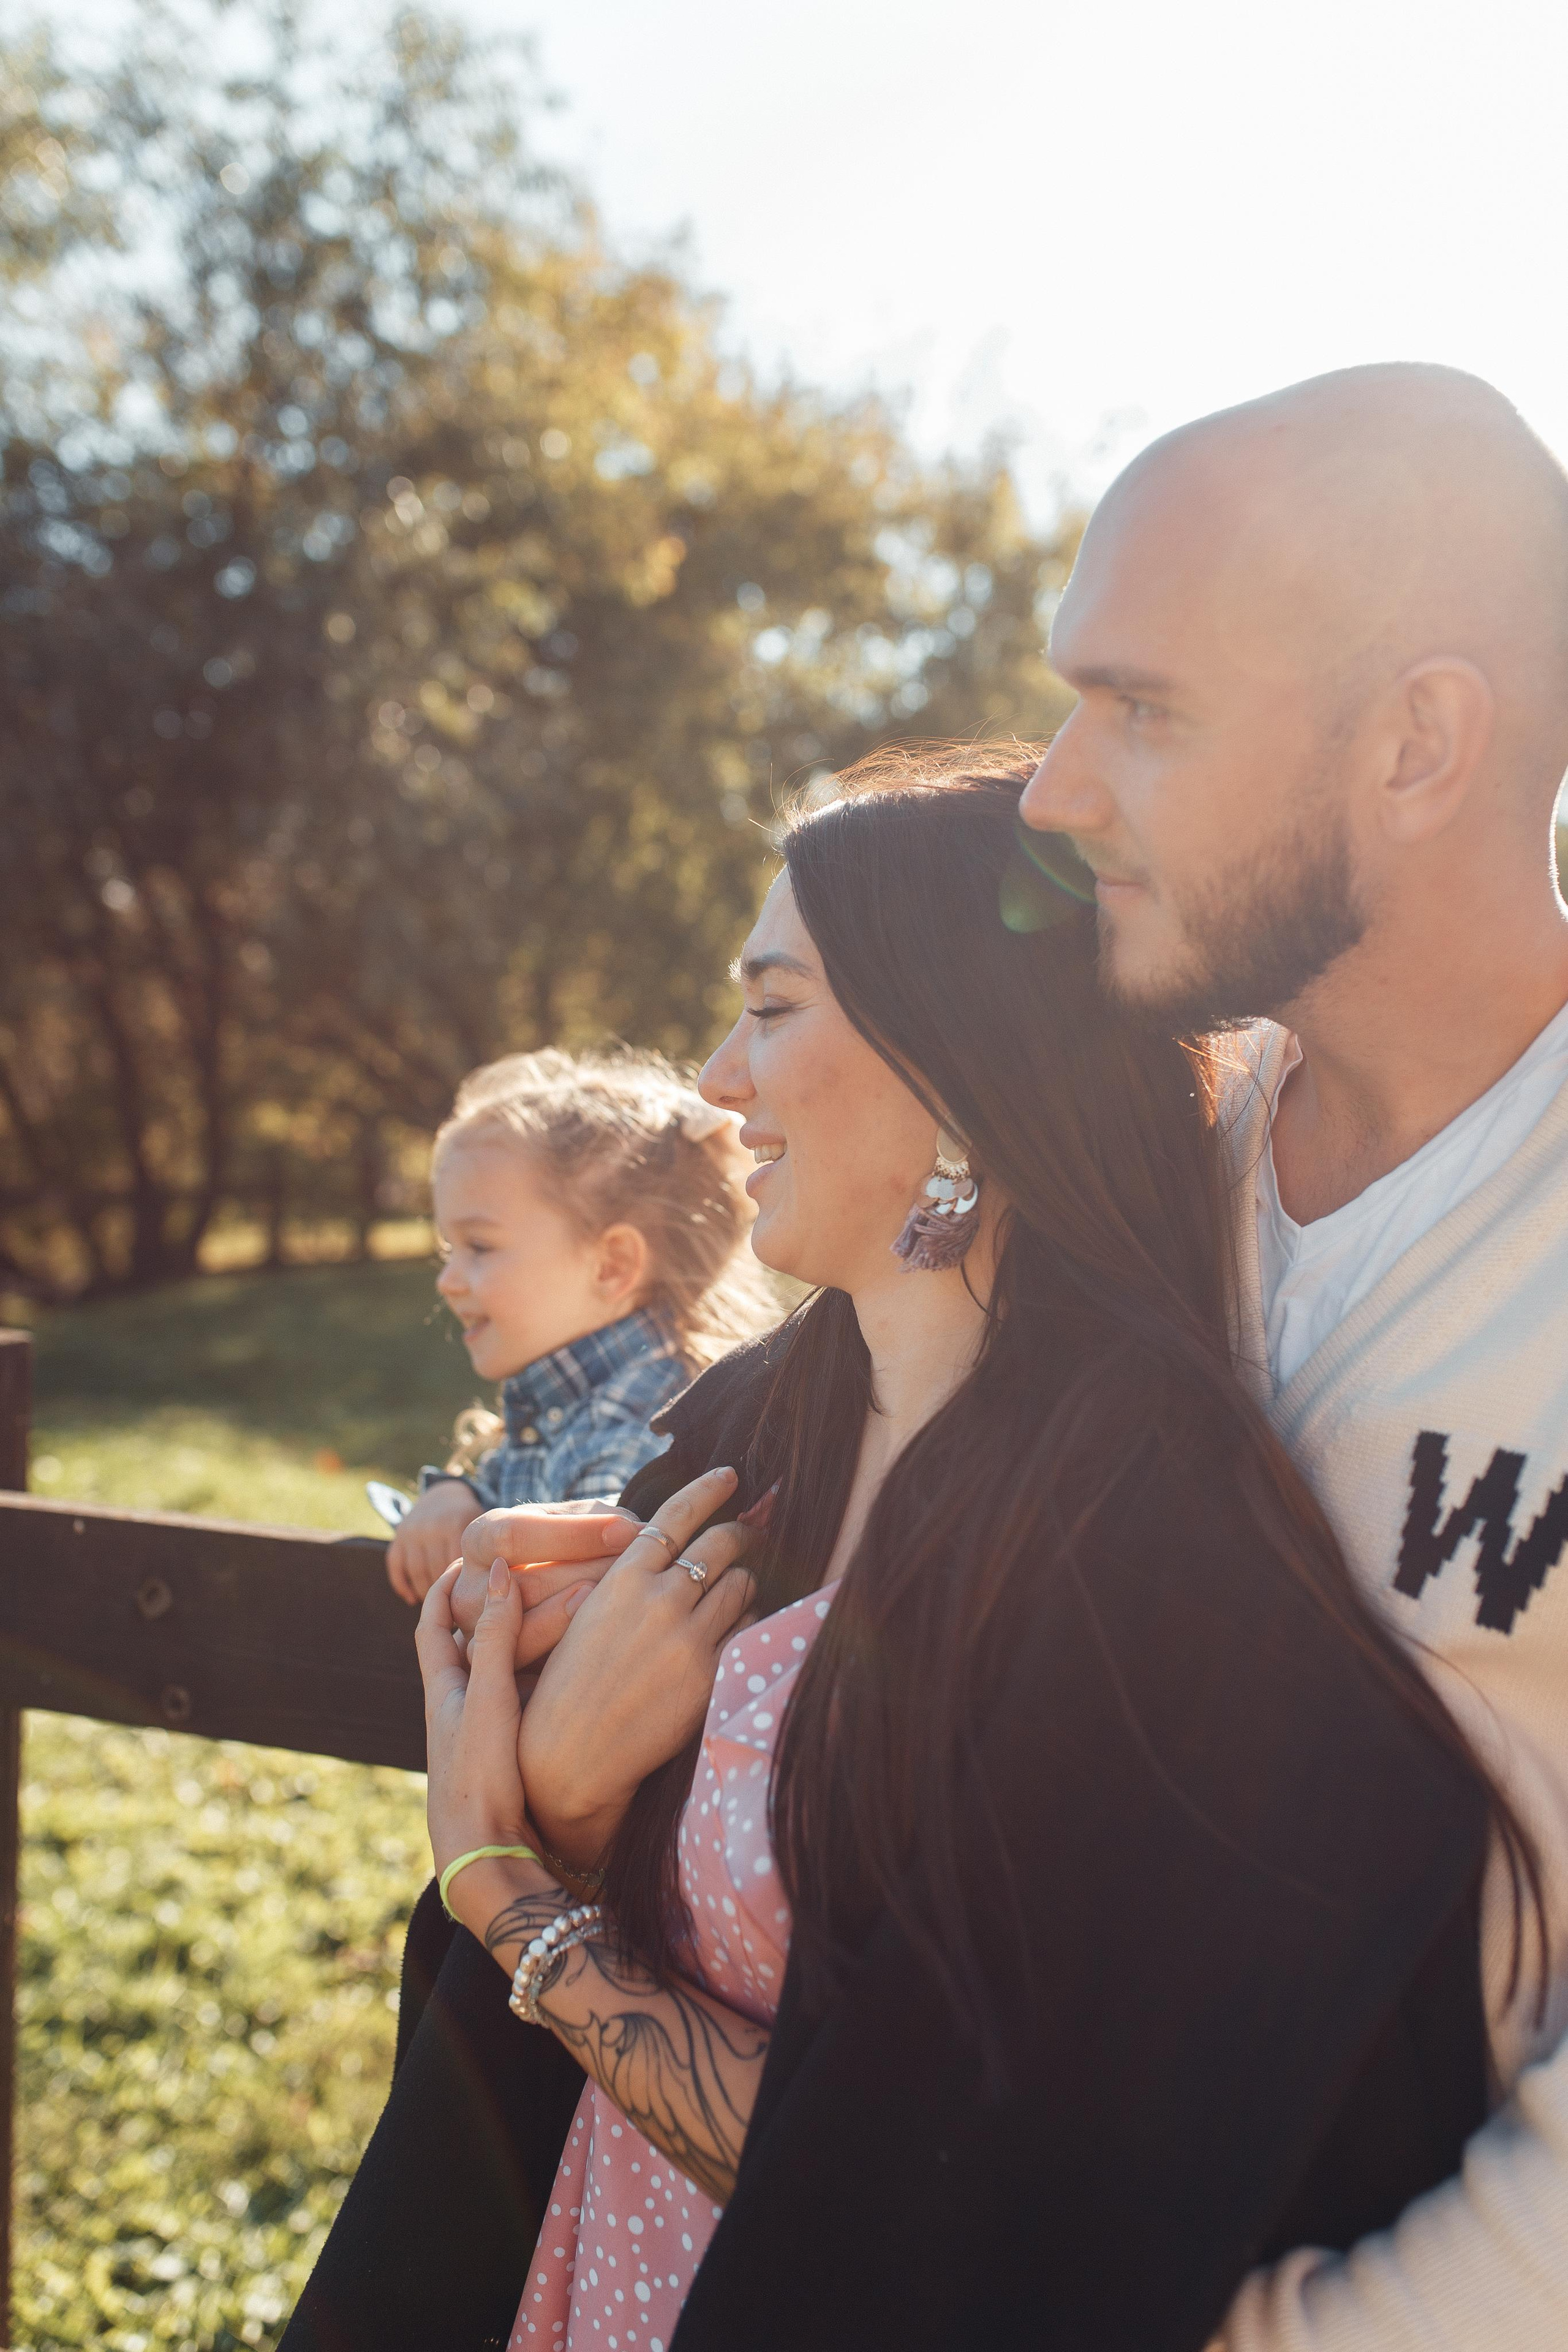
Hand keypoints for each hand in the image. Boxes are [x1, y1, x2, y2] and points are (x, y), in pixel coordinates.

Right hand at [385, 1480, 481, 1605]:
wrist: (445, 1492)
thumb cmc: (472, 1519)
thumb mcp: (485, 1527)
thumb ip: (492, 1551)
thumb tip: (499, 1587)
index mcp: (455, 1524)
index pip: (458, 1566)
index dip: (465, 1588)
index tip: (474, 1603)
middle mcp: (431, 1527)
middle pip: (437, 1572)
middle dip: (447, 1594)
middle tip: (458, 1613)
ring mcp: (412, 1532)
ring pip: (417, 1572)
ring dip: (425, 1593)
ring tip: (439, 1609)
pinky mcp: (398, 1536)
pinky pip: (396, 1567)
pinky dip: (403, 1586)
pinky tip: (413, 1599)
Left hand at [416, 1558, 535, 1875]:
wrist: (486, 1857)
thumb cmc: (479, 1779)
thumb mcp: (489, 1698)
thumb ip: (496, 1636)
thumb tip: (495, 1570)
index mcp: (443, 1690)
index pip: (431, 1624)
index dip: (444, 1587)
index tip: (468, 1556)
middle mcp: (458, 1709)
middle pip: (469, 1643)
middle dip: (492, 1607)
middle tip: (526, 1575)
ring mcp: (482, 1734)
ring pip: (500, 1672)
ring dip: (524, 1640)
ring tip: (559, 1611)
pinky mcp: (509, 1755)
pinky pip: (524, 1700)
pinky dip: (543, 1676)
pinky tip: (572, 1670)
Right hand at [452, 1501, 643, 1667]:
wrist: (554, 1605)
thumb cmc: (574, 1552)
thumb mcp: (576, 1526)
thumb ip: (596, 1522)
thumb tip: (631, 1534)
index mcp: (480, 1539)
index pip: (514, 1535)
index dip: (573, 1534)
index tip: (626, 1532)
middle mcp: (469, 1592)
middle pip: (525, 1586)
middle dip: (590, 1576)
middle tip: (641, 1573)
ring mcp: (477, 1641)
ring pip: (528, 1636)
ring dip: (587, 1618)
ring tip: (630, 1604)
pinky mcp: (500, 1682)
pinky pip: (537, 1674)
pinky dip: (580, 1657)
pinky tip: (616, 1641)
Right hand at [519, 1465, 754, 1871]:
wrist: (570, 1754)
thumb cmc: (567, 1683)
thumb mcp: (583, 1614)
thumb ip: (625, 1578)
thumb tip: (659, 1543)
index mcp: (622, 1578)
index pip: (676, 1515)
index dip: (708, 1489)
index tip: (729, 1474)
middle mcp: (660, 1599)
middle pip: (720, 1543)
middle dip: (740, 1532)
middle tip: (750, 1530)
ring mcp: (688, 1637)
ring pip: (741, 1584)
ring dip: (745, 1578)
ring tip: (740, 1583)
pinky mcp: (709, 1674)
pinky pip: (748, 1628)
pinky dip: (749, 1619)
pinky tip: (741, 1624)